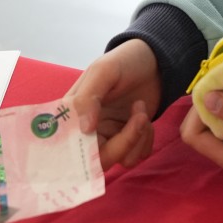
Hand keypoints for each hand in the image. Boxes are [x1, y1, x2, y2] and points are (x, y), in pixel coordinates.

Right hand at [66, 39, 163, 169]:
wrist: (155, 62)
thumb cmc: (124, 62)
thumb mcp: (103, 71)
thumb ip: (88, 97)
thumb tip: (84, 129)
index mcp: (72, 115)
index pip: (67, 147)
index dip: (81, 154)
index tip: (103, 142)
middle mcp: (88, 131)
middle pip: (98, 161)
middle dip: (123, 144)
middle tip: (139, 119)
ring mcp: (110, 137)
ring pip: (122, 160)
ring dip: (137, 139)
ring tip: (142, 113)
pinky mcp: (129, 140)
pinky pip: (137, 155)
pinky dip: (146, 141)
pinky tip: (147, 120)